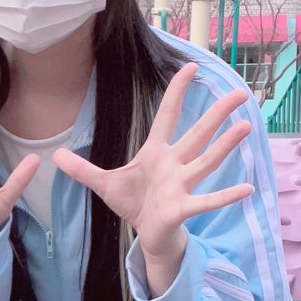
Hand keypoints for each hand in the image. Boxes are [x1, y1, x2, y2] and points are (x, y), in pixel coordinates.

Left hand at [53, 62, 253, 264]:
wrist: (146, 232)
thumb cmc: (133, 203)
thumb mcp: (103, 184)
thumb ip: (81, 169)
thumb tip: (54, 155)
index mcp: (157, 152)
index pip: (168, 116)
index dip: (177, 92)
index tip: (191, 67)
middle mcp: (175, 164)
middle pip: (197, 134)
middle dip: (217, 114)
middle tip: (239, 93)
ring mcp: (181, 185)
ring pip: (206, 161)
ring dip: (225, 145)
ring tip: (246, 126)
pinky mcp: (182, 207)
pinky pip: (206, 201)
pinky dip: (225, 195)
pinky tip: (246, 189)